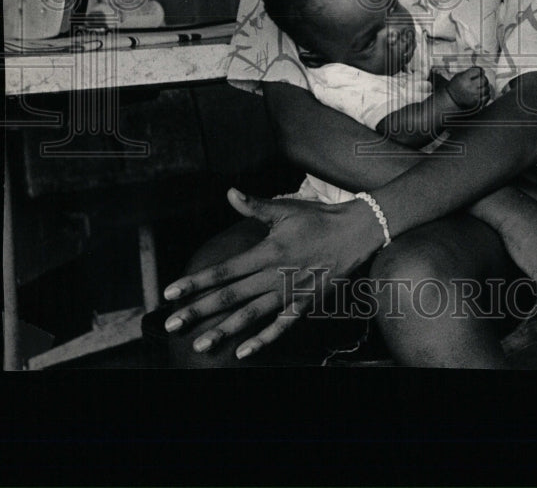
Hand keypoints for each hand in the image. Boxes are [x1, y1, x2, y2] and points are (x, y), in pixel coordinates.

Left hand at [161, 189, 383, 359]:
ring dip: (224, 330)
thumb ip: (255, 206)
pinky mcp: (305, 303)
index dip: (196, 282)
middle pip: (231, 297)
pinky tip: (243, 351)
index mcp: (268, 251)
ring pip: (251, 316)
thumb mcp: (286, 210)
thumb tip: (230, 193)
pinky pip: (281, 326)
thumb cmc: (319, 218)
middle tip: (172, 325)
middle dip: (199, 311)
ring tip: (199, 344)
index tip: (171, 293)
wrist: (358, 232)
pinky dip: (263, 340)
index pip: (224, 270)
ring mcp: (291, 292)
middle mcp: (276, 275)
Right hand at [445, 66, 491, 109]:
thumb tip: (481, 70)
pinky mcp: (476, 103)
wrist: (451, 99)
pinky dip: (486, 94)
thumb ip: (470, 71)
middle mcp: (469, 87)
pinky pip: (487, 97)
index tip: (480, 71)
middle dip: (483, 78)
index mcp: (464, 79)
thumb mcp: (459, 76)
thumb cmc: (455, 86)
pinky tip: (483, 92)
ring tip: (481, 86)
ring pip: (486, 89)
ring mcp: (473, 96)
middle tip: (481, 78)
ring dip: (485, 86)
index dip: (480, 70)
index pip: (477, 71)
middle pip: (483, 80)